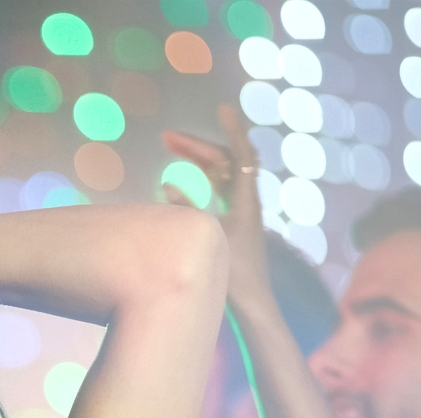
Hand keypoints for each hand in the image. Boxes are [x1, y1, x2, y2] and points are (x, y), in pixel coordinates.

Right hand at [162, 107, 274, 312]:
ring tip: (172, 148)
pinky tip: (182, 177)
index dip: (231, 129)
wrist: (253, 304)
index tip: (220, 109)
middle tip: (167, 138)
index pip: (241, 155)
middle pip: (225, 160)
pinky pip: (219, 189)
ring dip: (199, 158)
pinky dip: (202, 176)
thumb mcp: (208, 240)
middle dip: (198, 144)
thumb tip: (167, 185)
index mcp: (245, 201)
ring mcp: (241, 211)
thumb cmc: (233, 276)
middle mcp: (246, 201)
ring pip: (221, 173)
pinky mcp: (234, 223)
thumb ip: (186, 211)